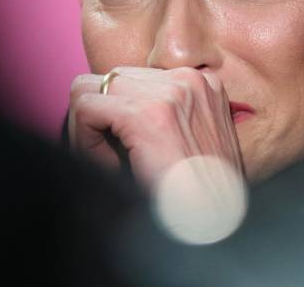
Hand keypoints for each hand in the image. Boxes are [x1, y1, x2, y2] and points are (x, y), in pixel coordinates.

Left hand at [68, 67, 243, 188]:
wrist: (219, 225)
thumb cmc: (202, 195)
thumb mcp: (185, 142)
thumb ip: (155, 116)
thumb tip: (100, 102)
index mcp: (200, 83)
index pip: (130, 78)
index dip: (116, 116)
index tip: (123, 151)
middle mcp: (188, 79)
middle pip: (108, 80)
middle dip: (98, 119)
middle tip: (111, 159)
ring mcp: (168, 92)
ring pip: (89, 90)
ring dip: (89, 128)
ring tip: (111, 163)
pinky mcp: (145, 113)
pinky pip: (85, 108)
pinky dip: (84, 138)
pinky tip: (107, 165)